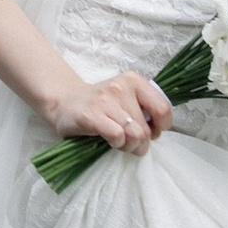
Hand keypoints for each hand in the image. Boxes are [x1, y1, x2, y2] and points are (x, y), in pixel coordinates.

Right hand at [37, 67, 171, 152]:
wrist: (65, 103)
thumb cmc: (101, 106)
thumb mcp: (126, 98)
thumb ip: (145, 108)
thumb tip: (158, 129)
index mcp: (134, 80)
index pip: (163, 109)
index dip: (160, 127)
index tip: (150, 131)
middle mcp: (121, 87)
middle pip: (147, 128)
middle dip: (141, 143)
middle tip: (130, 143)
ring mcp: (105, 100)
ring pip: (135, 134)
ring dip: (129, 146)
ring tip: (120, 143)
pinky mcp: (92, 115)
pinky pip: (117, 135)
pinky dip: (117, 144)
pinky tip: (110, 141)